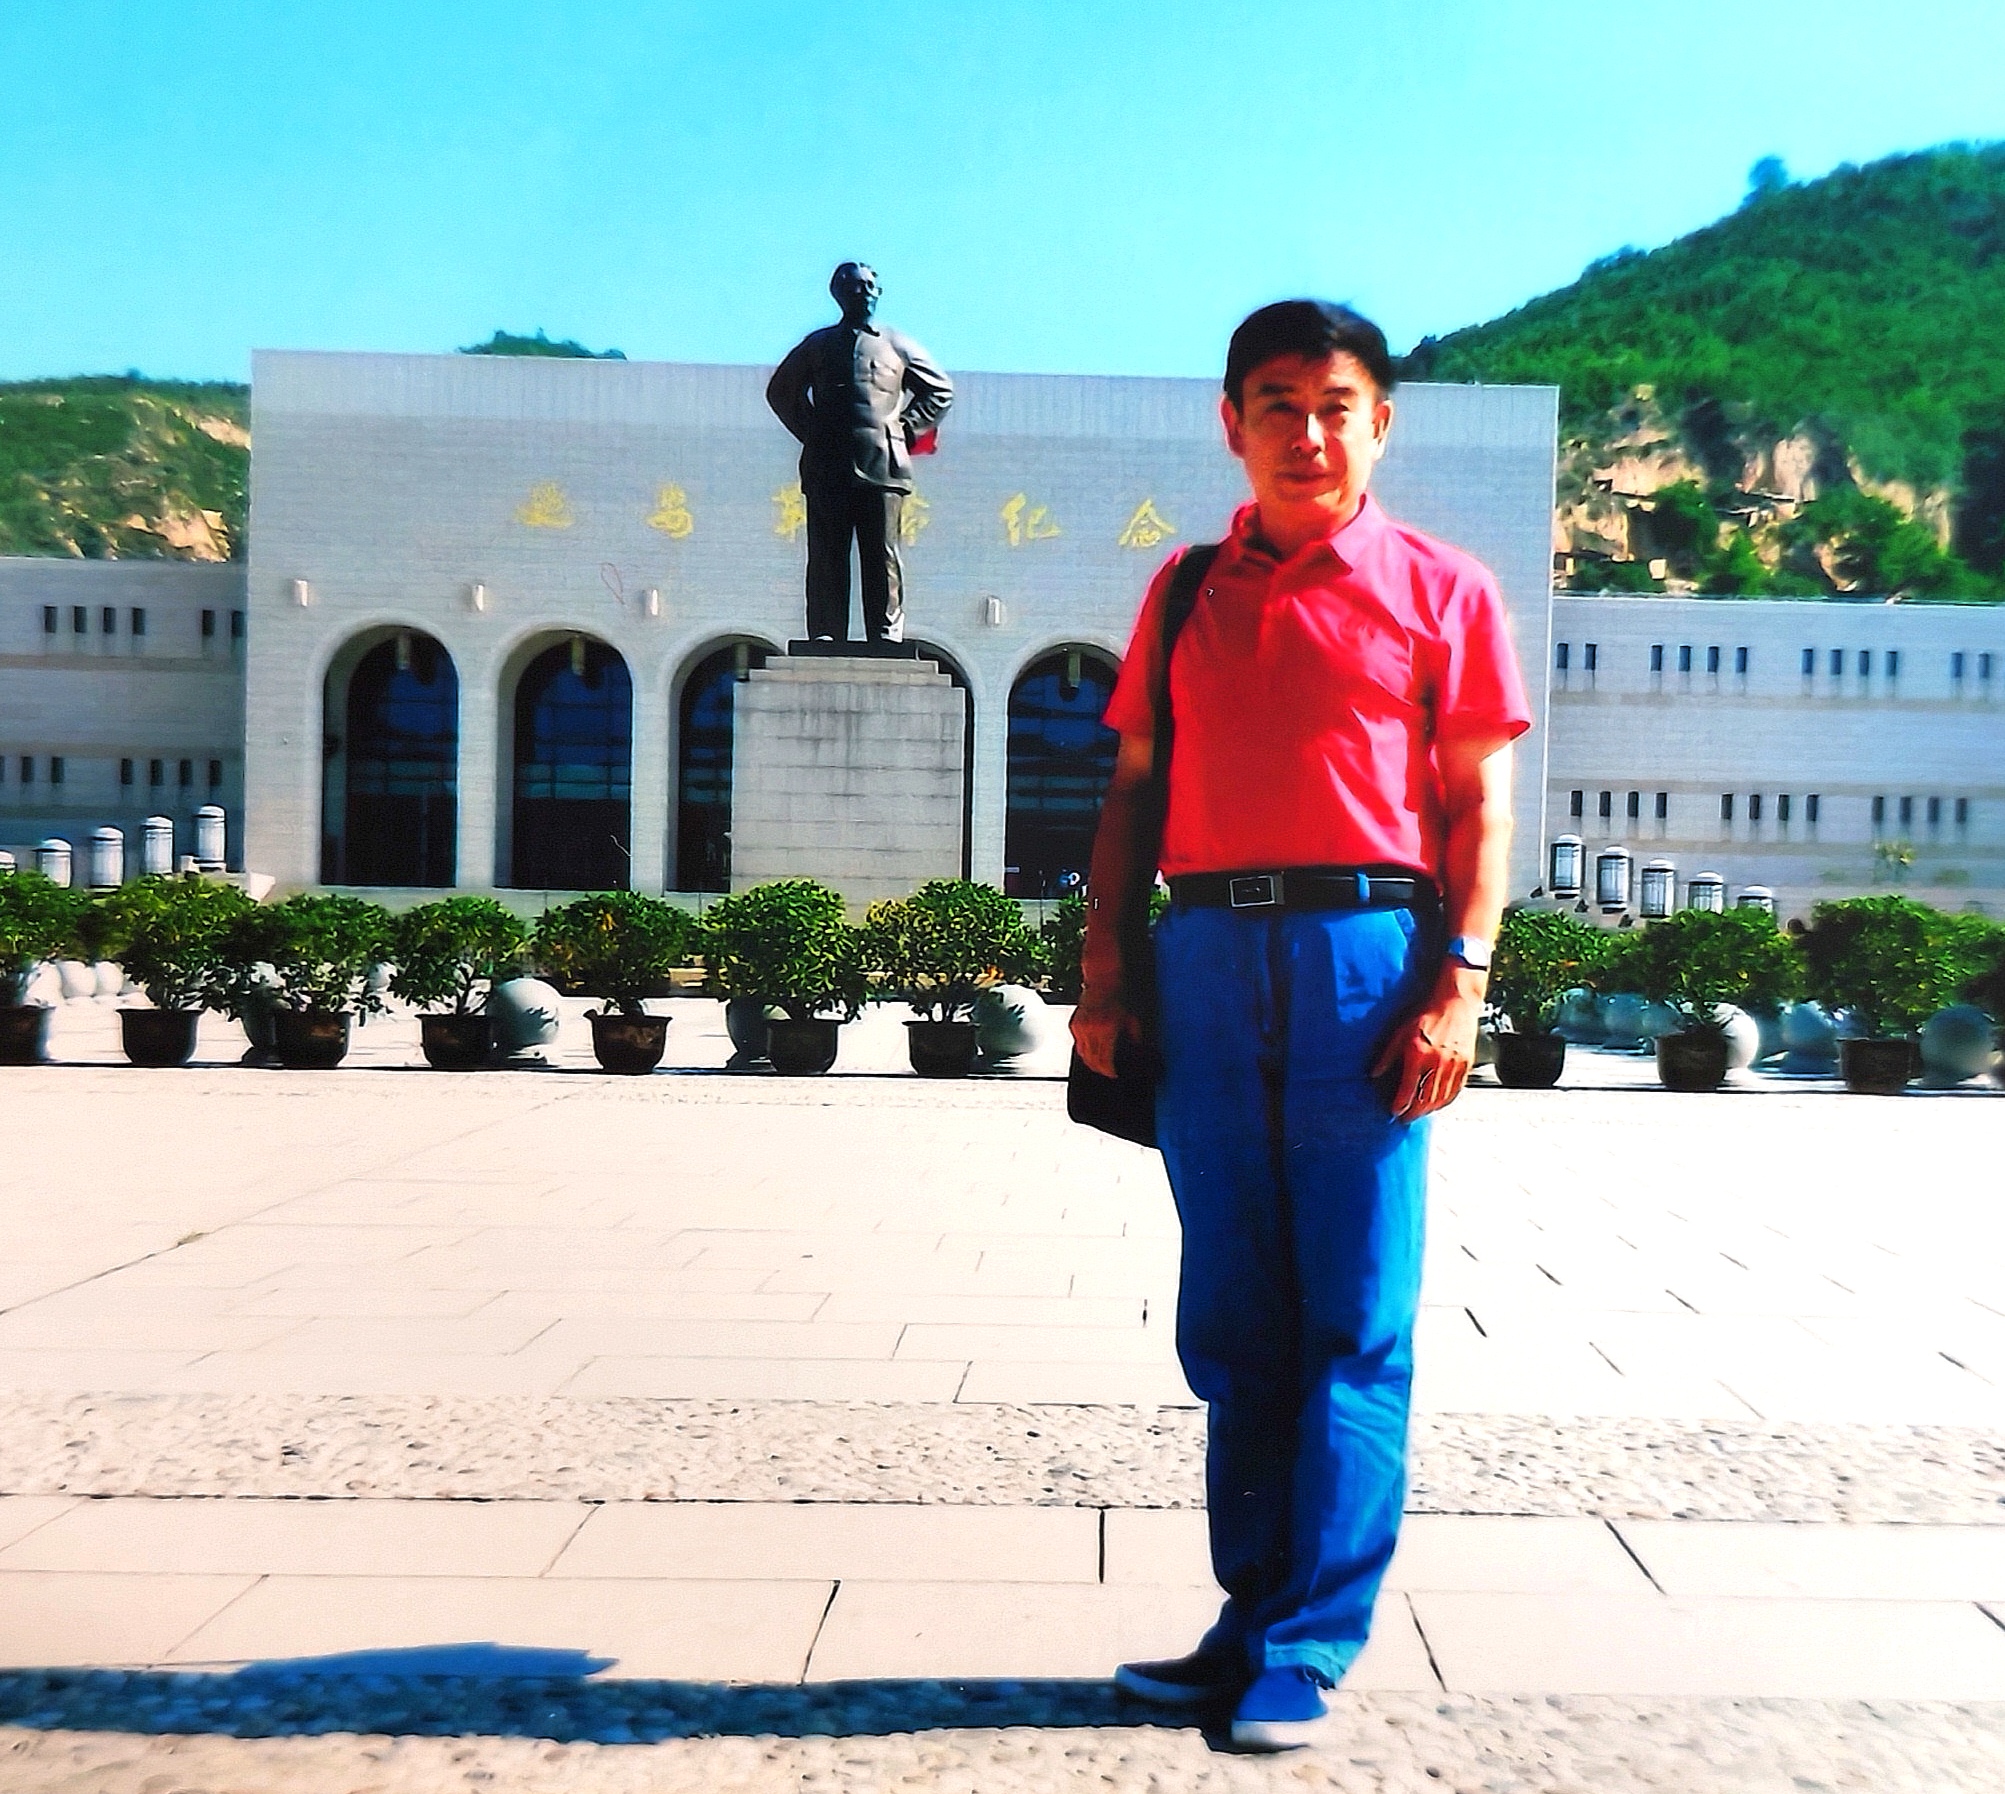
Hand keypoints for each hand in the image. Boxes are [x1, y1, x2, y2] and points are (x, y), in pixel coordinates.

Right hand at [1071, 986, 1140, 1078]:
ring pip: (1083, 1053)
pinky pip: (1078, 1043)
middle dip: (1100, 1069)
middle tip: (1107, 1072)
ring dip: (1091, 1061)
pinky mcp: (1074, 1024)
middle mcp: (1091, 1030)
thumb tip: (1137, 1050)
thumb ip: (1135, 1037)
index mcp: (1107, 1030)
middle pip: (1092, 1060)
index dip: (1109, 1070)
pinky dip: (1084, 1049)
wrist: (1102, 980)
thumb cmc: (1118, 996)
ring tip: (1099, 1065)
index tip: (1114, 1074)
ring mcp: (1081, 1028)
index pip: (1105, 1060)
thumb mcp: (1132, 1018)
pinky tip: (1092, 1050)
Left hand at [1371, 971, 1484, 1121]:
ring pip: (1441, 1098)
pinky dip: (1445, 1101)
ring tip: (1419, 1113)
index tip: (1394, 1112)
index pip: (1407, 1090)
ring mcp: (1454, 1065)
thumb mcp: (1401, 1032)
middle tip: (1405, 1118)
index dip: (1400, 1105)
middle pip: (1425, 1099)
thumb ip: (1387, 1056)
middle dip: (1414, 1113)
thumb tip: (1374, 1074)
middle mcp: (1437, 1063)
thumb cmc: (1427, 1015)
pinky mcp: (1466, 1065)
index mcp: (1418, 1055)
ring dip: (1428, 1110)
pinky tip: (1437, 1103)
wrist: (1455, 1002)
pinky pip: (1455, 1091)